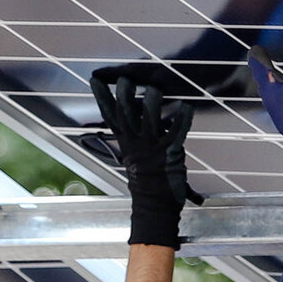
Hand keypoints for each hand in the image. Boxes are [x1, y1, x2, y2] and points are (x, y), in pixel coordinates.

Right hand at [89, 69, 200, 248]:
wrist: (155, 203)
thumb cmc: (146, 178)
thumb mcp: (133, 154)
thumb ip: (134, 134)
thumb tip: (135, 112)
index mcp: (125, 141)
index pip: (110, 116)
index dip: (101, 97)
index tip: (95, 79)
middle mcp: (136, 142)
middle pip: (126, 112)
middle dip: (125, 93)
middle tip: (126, 78)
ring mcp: (153, 146)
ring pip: (150, 118)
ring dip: (152, 101)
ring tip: (155, 89)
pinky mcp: (171, 151)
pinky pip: (177, 131)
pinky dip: (183, 118)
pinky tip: (186, 105)